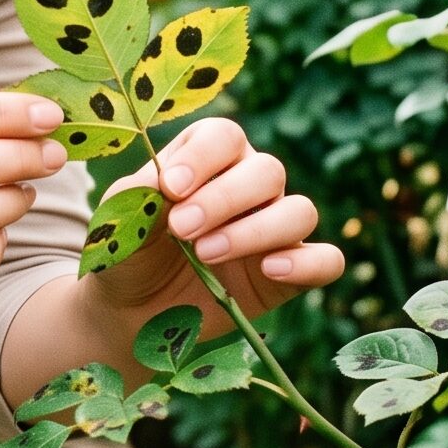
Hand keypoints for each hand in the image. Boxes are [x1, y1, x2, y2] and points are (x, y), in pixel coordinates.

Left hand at [91, 118, 344, 341]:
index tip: (171, 187)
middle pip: (267, 171)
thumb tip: (167, 184)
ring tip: (207, 254)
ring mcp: (274, 229)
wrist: (132, 311)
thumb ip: (139, 197)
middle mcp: (249, 186)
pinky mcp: (291, 274)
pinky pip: (327, 260)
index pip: (224, 136)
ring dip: (256, 231)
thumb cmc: (129, 252)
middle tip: (183, 228)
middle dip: (224, 199)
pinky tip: (270, 270)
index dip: (203, 157)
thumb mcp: (121, 221)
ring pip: (299, 211)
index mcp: (208, 159)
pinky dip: (307, 262)